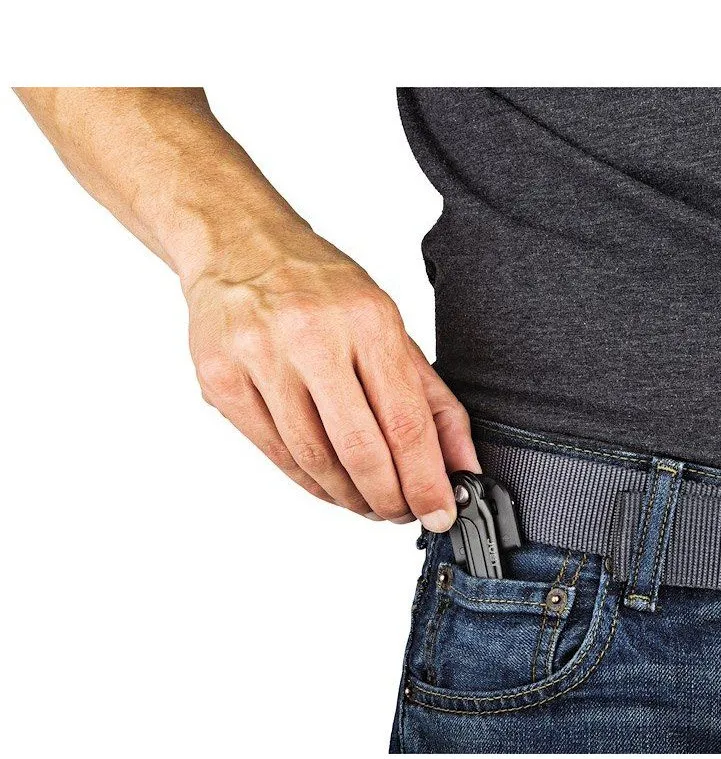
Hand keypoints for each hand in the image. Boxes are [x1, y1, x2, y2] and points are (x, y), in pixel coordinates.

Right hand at [184, 222, 477, 529]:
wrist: (238, 245)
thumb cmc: (321, 288)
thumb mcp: (388, 325)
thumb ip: (430, 397)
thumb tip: (462, 464)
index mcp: (366, 319)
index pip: (405, 421)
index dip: (426, 480)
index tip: (440, 511)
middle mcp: (311, 336)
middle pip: (360, 449)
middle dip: (389, 498)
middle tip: (403, 514)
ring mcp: (259, 357)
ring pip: (314, 460)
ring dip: (349, 497)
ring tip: (369, 503)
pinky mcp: (220, 379)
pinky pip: (275, 453)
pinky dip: (310, 482)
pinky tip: (331, 485)